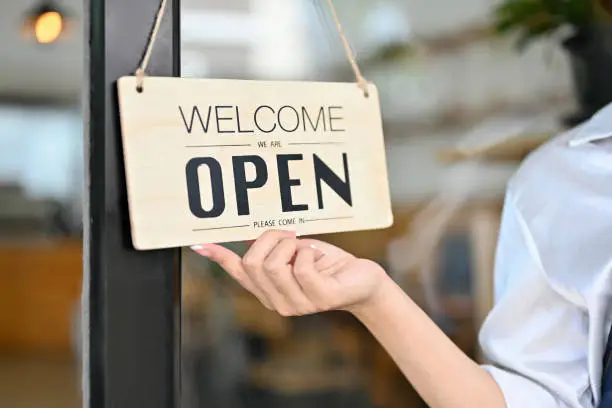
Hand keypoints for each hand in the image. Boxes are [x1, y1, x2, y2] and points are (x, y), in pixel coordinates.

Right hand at [191, 230, 388, 315]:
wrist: (362, 281)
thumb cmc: (327, 264)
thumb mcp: (295, 252)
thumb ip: (273, 249)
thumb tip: (247, 235)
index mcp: (268, 290)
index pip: (239, 272)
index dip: (219, 257)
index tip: (199, 244)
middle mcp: (277, 302)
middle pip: (253, 262)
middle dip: (271, 239)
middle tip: (292, 236)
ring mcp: (297, 304)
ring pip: (274, 265)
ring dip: (292, 245)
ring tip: (308, 249)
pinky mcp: (319, 298)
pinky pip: (301, 266)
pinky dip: (308, 252)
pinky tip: (318, 257)